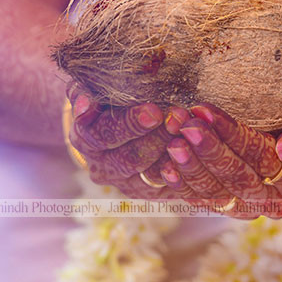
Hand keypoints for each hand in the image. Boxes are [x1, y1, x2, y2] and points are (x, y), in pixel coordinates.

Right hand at [67, 84, 183, 200]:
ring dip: (175, 152)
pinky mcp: (148, 192)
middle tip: (180, 118)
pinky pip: (169, 186)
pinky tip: (196, 151)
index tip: (154, 110)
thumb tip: (86, 100)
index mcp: (85, 140)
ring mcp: (125, 184)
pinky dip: (184, 169)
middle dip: (158, 137)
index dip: (129, 123)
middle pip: (130, 158)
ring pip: (152, 174)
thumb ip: (93, 89)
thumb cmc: (111, 100)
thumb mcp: (98, 88)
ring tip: (192, 131)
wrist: (119, 126)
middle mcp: (101, 168)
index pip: (102, 135)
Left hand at [158, 95, 281, 217]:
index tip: (204, 109)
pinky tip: (163, 167)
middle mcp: (273, 200)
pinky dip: (183, 185)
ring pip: (217, 193)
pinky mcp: (230, 203)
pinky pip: (204, 199)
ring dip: (190, 166)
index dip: (231, 135)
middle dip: (206, 150)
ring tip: (170, 136)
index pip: (261, 157)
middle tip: (180, 121)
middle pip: (236, 178)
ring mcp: (249, 204)